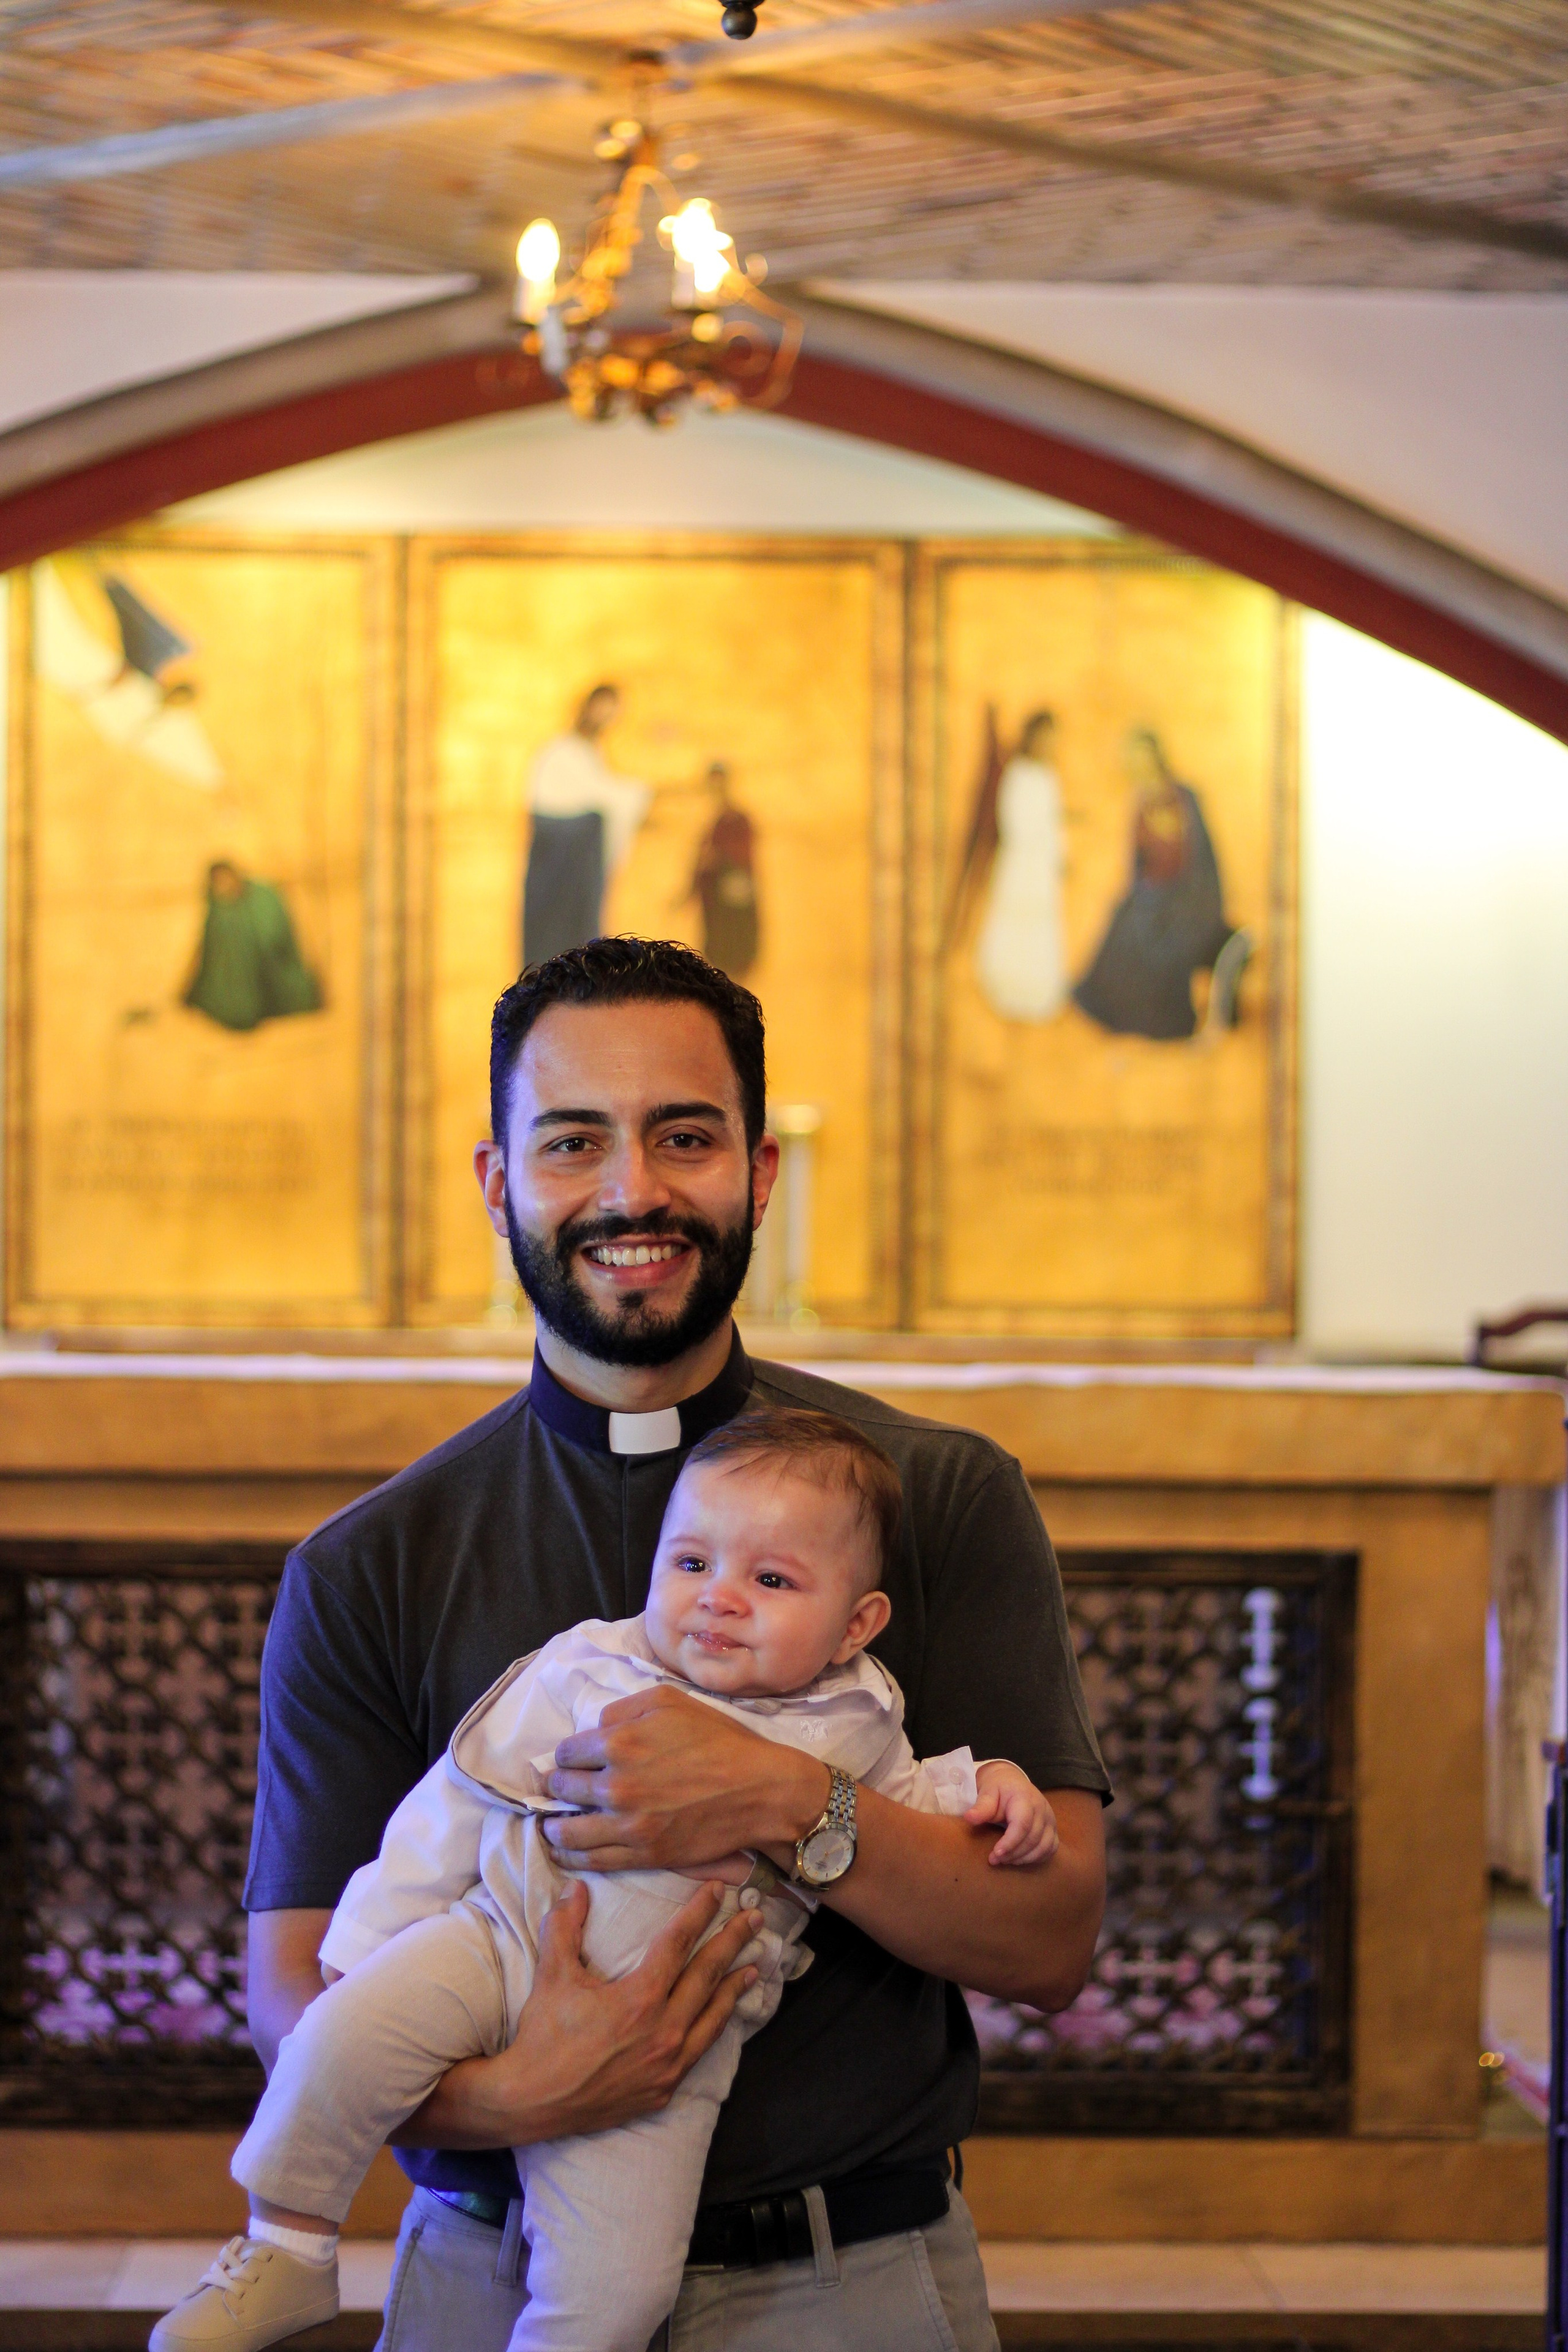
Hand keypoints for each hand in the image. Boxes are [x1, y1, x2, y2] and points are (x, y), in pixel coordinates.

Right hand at [400, 1879, 756, 2148]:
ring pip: (712, 2019)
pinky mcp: (663, 2091)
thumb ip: (565, 1927)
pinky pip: (699, 2052)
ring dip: (734, 1989)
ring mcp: (667, 2066)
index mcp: (639, 1999)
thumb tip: (577, 1887)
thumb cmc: (543, 2036)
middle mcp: (663, 2032)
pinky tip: (723, 2018)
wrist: (531, 2102)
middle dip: (732, 1943)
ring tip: (754, 1968)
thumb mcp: (553, 1976)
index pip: (679, 1944)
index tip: (720, 1891)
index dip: (700, 1913)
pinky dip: (716, 2029)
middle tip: (755, 1918)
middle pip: (707, 1976)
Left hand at [543, 1685, 826, 1872]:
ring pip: (568, 1831)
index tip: (573, 1760)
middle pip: (563, 1789)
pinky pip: (593, 1860)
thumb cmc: (718, 1739)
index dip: (568, 1755)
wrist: (757, 1789)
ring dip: (555, 1827)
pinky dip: (571, 1858)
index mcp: (620, 1742)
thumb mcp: (669, 1701)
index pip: (567, 1752)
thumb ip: (623, 1708)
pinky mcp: (644, 1854)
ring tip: (552, 1826)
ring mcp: (628, 1824)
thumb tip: (595, 1728)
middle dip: (558, 1787)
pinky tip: (563, 1853)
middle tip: (560, 1789)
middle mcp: (616, 1785)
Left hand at [965, 1763, 1058, 1866]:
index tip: (995, 1854)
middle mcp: (1042, 1809)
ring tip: (1004, 1860)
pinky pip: (1050, 1848)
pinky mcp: (1052, 1829)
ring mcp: (1050, 1820)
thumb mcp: (987, 1793)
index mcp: (1025, 1798)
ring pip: (1043, 1846)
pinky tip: (1019, 1859)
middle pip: (1032, 1838)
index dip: (1010, 1842)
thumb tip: (969, 1818)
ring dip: (1023, 1858)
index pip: (1022, 1824)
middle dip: (1013, 1853)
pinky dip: (1036, 1858)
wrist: (1012, 1783)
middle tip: (994, 1860)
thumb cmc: (998, 1789)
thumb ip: (981, 1807)